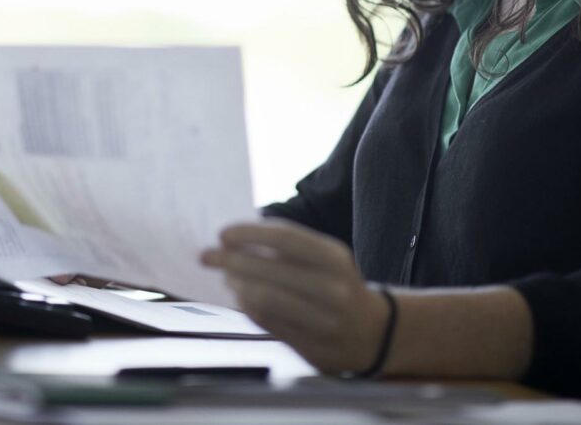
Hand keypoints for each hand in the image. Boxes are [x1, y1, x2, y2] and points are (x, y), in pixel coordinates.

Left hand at [200, 218, 391, 374]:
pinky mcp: (310, 347)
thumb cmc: (338, 285)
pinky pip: (267, 323)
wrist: (373, 332)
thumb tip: (236, 239)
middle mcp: (332, 289)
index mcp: (335, 258)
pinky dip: (247, 307)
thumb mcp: (326, 258)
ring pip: (264, 300)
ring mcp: (322, 321)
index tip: (222, 234)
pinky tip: (241, 296)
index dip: (250, 234)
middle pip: (268, 271)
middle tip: (207, 256)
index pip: (285, 237)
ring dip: (237, 285)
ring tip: (227, 276)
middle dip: (230, 261)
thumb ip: (288, 248)